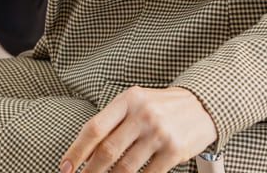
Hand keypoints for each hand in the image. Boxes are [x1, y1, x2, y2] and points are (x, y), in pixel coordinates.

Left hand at [61, 86, 217, 172]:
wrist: (201, 106)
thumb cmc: (159, 107)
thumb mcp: (135, 103)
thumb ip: (113, 121)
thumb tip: (85, 151)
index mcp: (127, 100)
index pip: (94, 128)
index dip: (76, 150)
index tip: (65, 167)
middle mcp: (143, 115)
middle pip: (107, 150)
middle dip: (90, 171)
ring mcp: (159, 134)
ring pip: (126, 167)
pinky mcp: (174, 151)